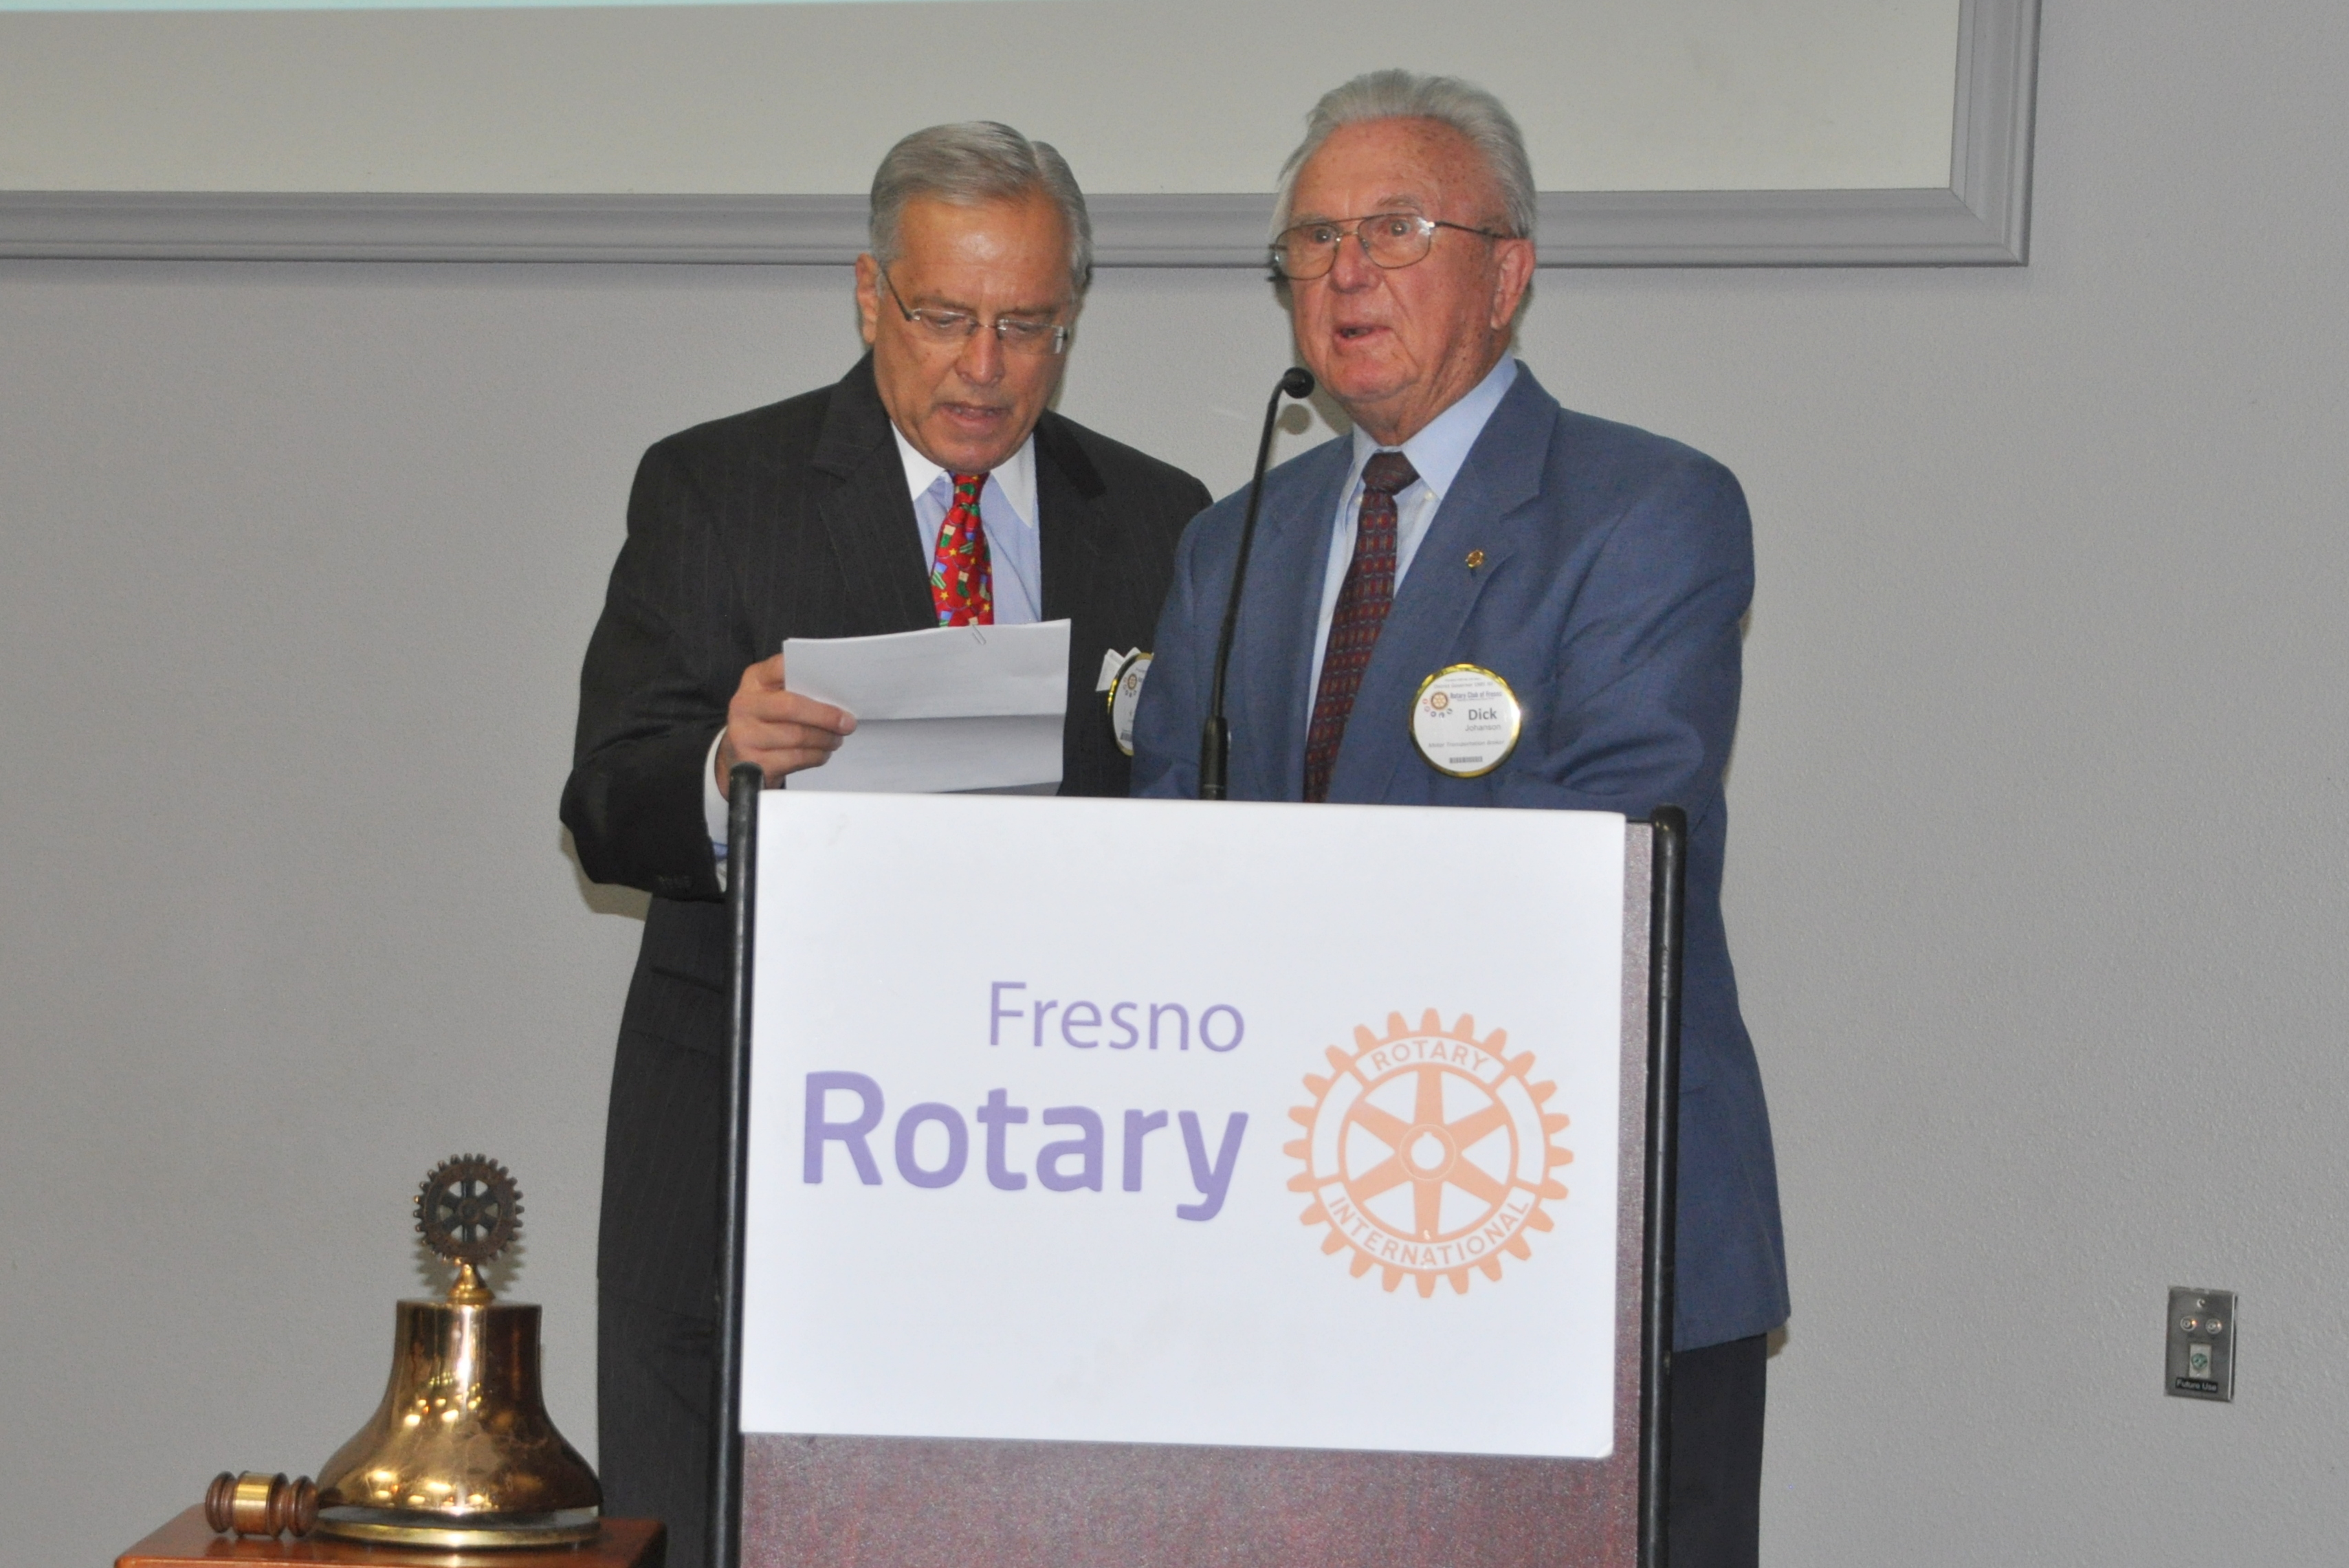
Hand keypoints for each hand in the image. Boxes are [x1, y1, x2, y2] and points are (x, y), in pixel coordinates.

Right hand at [715, 654, 854, 786]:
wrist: (739, 760)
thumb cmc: (767, 723)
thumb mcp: (773, 699)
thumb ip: (797, 691)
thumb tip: (837, 699)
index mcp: (753, 681)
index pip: (780, 667)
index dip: (808, 671)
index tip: (835, 681)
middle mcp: (744, 705)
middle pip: (791, 706)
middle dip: (826, 716)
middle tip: (848, 723)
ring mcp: (745, 735)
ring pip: (797, 736)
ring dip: (825, 739)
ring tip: (837, 739)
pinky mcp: (754, 762)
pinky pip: (796, 758)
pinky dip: (817, 756)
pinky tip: (823, 752)